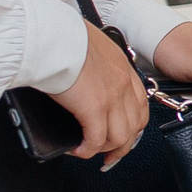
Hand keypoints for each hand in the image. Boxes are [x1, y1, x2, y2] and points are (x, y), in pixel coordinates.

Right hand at [51, 22, 147, 169]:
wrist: (52, 35)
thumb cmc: (62, 36)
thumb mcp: (89, 48)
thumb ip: (95, 66)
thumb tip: (83, 80)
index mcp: (123, 68)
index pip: (139, 104)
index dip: (133, 125)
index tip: (124, 136)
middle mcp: (123, 84)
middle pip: (135, 125)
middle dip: (123, 145)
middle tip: (111, 157)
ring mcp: (112, 98)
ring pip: (119, 137)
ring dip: (105, 150)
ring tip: (90, 153)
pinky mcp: (94, 109)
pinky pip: (96, 140)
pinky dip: (87, 150)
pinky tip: (78, 151)